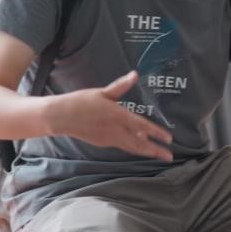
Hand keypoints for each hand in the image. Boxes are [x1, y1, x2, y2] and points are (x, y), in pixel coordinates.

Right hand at [47, 70, 172, 160]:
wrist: (61, 117)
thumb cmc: (81, 102)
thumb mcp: (102, 92)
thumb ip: (120, 86)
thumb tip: (134, 74)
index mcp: (117, 116)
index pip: (142, 125)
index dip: (156, 133)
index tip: (169, 139)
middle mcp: (115, 130)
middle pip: (139, 143)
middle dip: (155, 150)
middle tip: (169, 157)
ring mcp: (109, 138)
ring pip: (131, 147)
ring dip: (146, 151)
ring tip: (158, 154)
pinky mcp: (103, 142)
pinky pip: (122, 145)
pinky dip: (133, 146)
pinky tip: (139, 143)